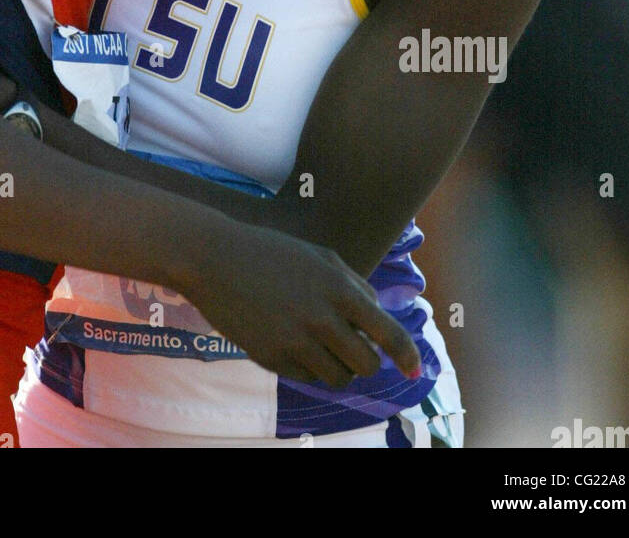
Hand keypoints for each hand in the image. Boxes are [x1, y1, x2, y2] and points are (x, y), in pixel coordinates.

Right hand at [186, 222, 420, 386]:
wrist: (213, 259)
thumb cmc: (270, 252)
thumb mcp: (319, 256)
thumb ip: (354, 284)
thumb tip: (378, 316)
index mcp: (338, 288)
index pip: (388, 333)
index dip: (407, 356)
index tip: (414, 370)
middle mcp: (321, 318)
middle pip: (366, 364)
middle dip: (366, 360)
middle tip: (352, 347)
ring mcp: (295, 341)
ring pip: (338, 377)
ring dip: (338, 366)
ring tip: (321, 344)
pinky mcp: (271, 358)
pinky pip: (306, 377)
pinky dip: (308, 366)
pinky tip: (292, 341)